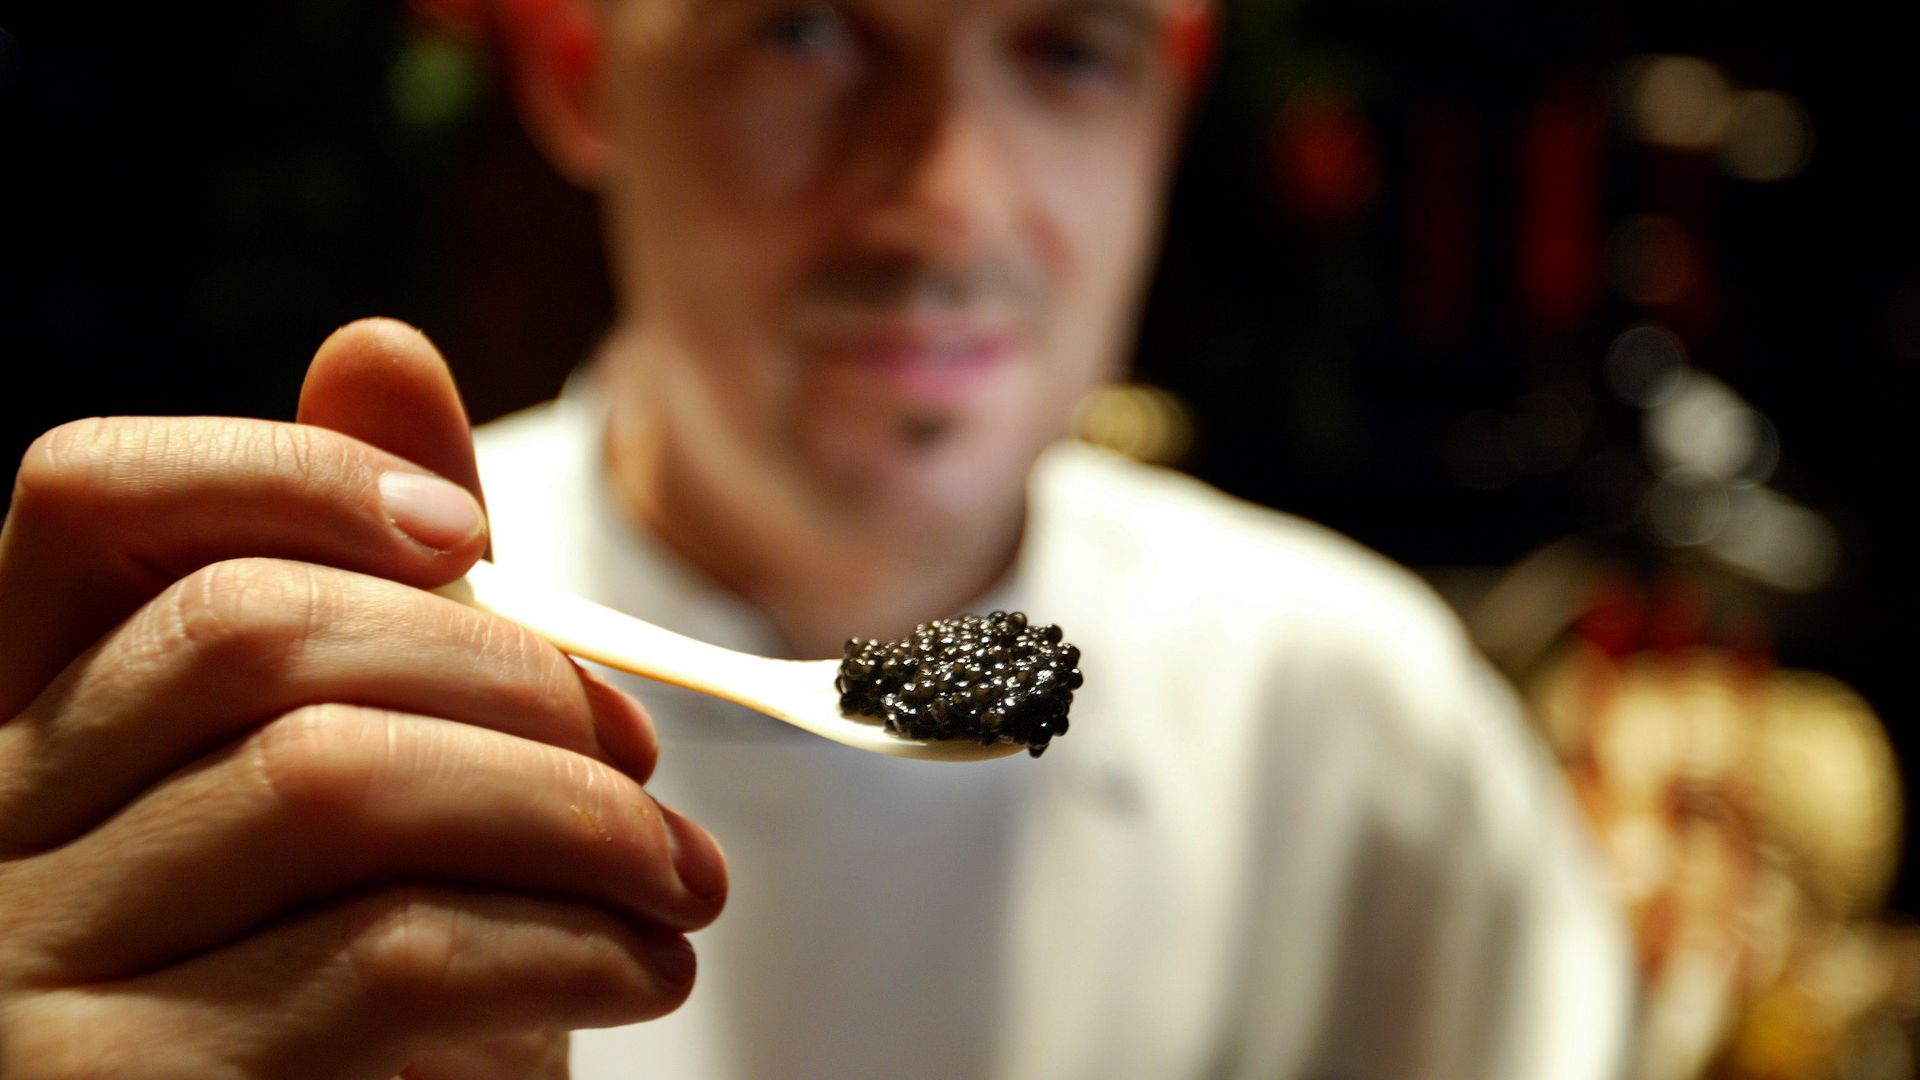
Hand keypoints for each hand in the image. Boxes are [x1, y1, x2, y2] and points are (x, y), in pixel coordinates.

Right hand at [0, 320, 726, 1078]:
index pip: (84, 503)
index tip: (464, 528)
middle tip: (639, 754)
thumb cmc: (380, 982)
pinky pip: (390, 954)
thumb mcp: (392, 782)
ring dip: (574, 818)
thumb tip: (379, 349)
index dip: (285, 472)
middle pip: (245, 633)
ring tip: (678, 880)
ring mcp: (38, 981)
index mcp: (44, 722)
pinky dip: (570, 945)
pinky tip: (640, 969)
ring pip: (335, 784)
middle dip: (508, 672)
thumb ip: (382, 588)